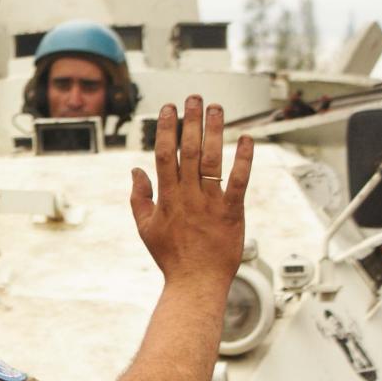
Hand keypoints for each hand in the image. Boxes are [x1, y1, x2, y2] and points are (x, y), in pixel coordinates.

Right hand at [128, 96, 253, 289]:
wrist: (196, 282)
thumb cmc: (171, 257)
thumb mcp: (145, 227)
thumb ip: (139, 197)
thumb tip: (135, 170)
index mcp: (167, 197)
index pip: (165, 154)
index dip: (166, 129)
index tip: (169, 109)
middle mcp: (188, 195)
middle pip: (190, 150)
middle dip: (191, 121)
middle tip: (194, 98)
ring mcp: (211, 203)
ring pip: (213, 160)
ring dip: (215, 131)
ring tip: (216, 108)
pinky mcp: (232, 212)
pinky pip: (239, 181)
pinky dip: (244, 159)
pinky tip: (246, 139)